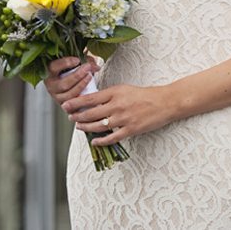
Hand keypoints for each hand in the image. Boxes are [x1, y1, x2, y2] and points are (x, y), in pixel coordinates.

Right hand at [44, 56, 99, 107]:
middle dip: (77, 76)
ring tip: (90, 76)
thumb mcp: (73, 62)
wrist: (65, 84)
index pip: (54, 67)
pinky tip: (90, 90)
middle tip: (87, 68)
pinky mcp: (64, 105)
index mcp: (49, 72)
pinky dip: (82, 97)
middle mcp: (51, 85)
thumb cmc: (68, 70)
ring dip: (81, 85)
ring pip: (69, 94)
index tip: (77, 60)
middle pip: (64, 84)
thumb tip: (96, 67)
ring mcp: (57, 96)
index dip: (65, 63)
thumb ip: (83, 60)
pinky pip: (73, 103)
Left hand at [63, 82, 180, 146]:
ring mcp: (123, 119)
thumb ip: (108, 94)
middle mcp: (117, 105)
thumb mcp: (123, 89)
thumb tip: (92, 100)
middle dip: (78, 116)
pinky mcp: (130, 130)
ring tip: (78, 127)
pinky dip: (101, 140)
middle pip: (91, 113)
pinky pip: (112, 137)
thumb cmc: (143, 95)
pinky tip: (94, 141)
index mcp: (114, 92)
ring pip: (99, 125)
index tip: (66, 105)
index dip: (76, 103)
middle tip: (70, 117)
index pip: (90, 98)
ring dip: (86, 127)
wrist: (164, 102)